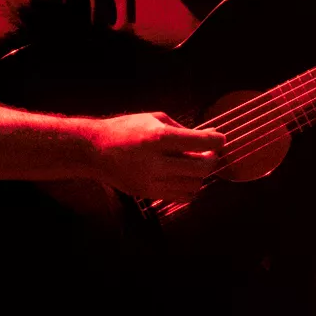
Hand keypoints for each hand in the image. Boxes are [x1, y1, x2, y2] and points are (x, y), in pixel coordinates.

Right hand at [95, 112, 221, 202]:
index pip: (200, 143)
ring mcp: (153, 181)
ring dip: (201, 174)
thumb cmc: (125, 130)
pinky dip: (190, 187)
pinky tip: (185, 176)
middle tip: (210, 153)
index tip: (220, 139)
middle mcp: (156, 162)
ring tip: (194, 163)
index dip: (217, 141)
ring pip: (194, 185)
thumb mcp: (153, 119)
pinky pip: (183, 196)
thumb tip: (209, 138)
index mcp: (157, 138)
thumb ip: (182, 129)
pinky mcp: (150, 194)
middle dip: (212, 160)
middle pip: (201, 168)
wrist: (95, 151)